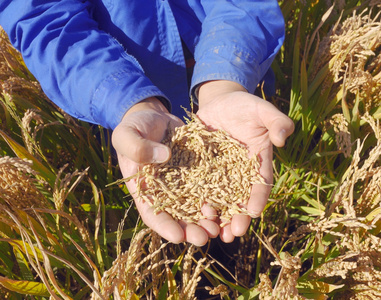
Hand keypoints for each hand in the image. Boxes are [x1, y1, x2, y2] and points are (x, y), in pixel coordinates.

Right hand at [111, 97, 219, 245]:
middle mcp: (165, 192)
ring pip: (196, 206)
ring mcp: (183, 184)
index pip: (152, 214)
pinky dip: (218, 197)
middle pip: (178, 217)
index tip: (178, 237)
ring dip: (207, 219)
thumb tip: (162, 158)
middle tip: (205, 237)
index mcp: (144, 189)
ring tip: (220, 227)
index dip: (165, 227)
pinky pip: (209, 187)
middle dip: (191, 229)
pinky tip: (230, 205)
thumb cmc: (134, 126)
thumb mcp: (126, 134)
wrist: (155, 116)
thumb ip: (137, 147)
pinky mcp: (198, 173)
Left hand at [197, 80, 293, 242]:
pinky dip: (195, 203)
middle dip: (235, 219)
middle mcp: (240, 174)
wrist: (220, 102)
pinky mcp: (202, 171)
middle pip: (239, 201)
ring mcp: (221, 174)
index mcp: (258, 162)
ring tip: (209, 232)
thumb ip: (275, 120)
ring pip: (219, 200)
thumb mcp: (261, 109)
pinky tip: (188, 215)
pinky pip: (199, 189)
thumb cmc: (245, 105)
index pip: (261, 184)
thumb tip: (283, 137)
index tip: (252, 215)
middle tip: (229, 235)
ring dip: (215, 217)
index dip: (257, 200)